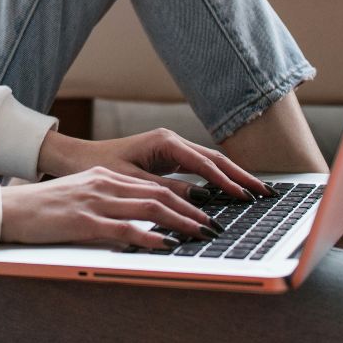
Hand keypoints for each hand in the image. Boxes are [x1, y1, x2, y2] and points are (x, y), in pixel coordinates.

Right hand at [0, 166, 220, 248]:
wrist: (8, 209)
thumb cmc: (40, 209)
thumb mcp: (78, 198)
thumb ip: (106, 204)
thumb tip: (135, 221)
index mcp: (104, 177)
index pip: (153, 186)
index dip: (183, 199)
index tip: (203, 213)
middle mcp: (104, 184)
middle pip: (158, 194)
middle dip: (191, 211)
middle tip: (214, 226)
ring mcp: (94, 202)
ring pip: (149, 208)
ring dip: (180, 222)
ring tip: (201, 234)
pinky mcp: (83, 221)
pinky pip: (124, 228)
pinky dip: (150, 236)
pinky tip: (167, 244)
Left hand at [38, 127, 274, 200]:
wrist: (77, 159)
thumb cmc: (99, 167)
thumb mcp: (132, 182)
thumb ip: (166, 190)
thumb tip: (200, 201)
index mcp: (164, 142)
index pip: (205, 164)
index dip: (226, 182)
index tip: (245, 197)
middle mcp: (172, 141)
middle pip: (215, 159)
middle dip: (241, 176)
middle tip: (265, 193)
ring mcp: (172, 148)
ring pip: (210, 163)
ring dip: (233, 177)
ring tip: (257, 193)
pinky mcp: (169, 158)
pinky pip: (200, 168)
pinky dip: (217, 179)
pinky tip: (231, 192)